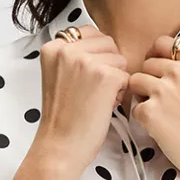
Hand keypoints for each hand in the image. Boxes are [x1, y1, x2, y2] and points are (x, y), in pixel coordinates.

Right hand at [35, 29, 130, 176]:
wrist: (59, 146)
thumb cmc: (62, 117)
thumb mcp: (57, 75)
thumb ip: (73, 56)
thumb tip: (105, 44)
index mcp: (53, 46)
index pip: (90, 33)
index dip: (97, 55)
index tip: (88, 76)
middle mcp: (67, 49)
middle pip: (108, 43)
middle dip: (108, 65)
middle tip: (94, 90)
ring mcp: (86, 61)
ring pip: (119, 59)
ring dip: (115, 78)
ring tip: (98, 98)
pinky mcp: (105, 76)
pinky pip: (126, 76)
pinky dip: (120, 92)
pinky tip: (105, 106)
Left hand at [128, 37, 179, 179]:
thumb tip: (160, 67)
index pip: (162, 43)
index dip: (157, 57)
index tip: (160, 71)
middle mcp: (179, 71)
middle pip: (147, 63)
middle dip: (150, 79)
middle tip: (163, 100)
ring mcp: (163, 91)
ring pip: (135, 81)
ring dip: (142, 96)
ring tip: (160, 112)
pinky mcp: (151, 112)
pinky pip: (134, 107)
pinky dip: (143, 118)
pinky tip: (160, 128)